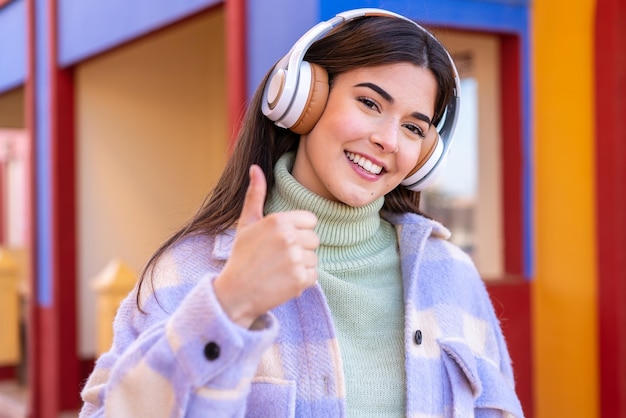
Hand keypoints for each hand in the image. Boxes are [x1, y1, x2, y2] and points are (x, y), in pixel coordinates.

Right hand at [213, 165, 318, 327]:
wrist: (235, 292)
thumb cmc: (242, 256)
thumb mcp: (246, 223)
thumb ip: (255, 195)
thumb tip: (255, 167)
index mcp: (278, 220)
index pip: (310, 220)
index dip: (298, 231)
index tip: (281, 241)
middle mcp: (288, 237)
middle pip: (314, 239)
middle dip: (300, 249)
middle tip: (278, 258)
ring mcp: (295, 259)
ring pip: (315, 258)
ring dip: (301, 265)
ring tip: (279, 270)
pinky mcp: (299, 280)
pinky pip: (314, 275)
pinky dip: (302, 281)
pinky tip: (283, 281)